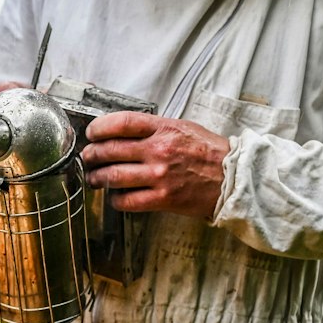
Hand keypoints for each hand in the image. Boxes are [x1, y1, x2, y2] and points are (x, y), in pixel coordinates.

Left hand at [81, 112, 229, 219]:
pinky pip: (128, 200)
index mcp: (164, 128)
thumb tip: (124, 131)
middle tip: (88, 158)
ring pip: (114, 176)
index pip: (121, 122)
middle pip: (111, 150)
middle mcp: (159, 150)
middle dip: (93, 155)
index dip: (99, 128)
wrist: (234, 179)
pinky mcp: (163, 199)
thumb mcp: (184, 128)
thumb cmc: (210, 153)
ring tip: (95, 179)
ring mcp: (160, 176)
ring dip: (98, 178)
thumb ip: (155, 128)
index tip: (92, 133)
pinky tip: (115, 196)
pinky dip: (116, 199)